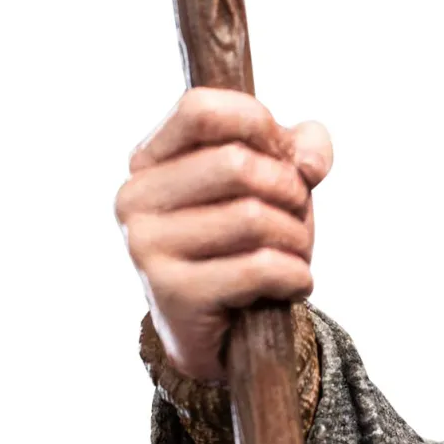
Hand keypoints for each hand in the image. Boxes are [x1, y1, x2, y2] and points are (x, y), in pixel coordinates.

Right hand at [115, 88, 332, 382]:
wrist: (221, 334)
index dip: (258, 123)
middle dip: (289, 189)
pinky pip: (259, 266)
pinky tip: (294, 283)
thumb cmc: (245, 243)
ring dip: (297, 237)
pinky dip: (296, 274)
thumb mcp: (275, 184)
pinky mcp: (172, 292)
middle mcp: (135, 198)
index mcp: (149, 160)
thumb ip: (300, 149)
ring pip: (254, 217)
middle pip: (236, 163)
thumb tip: (309, 161)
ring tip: (294, 254)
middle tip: (296, 215)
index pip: (199, 109)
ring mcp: (145, 246)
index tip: (282, 154)